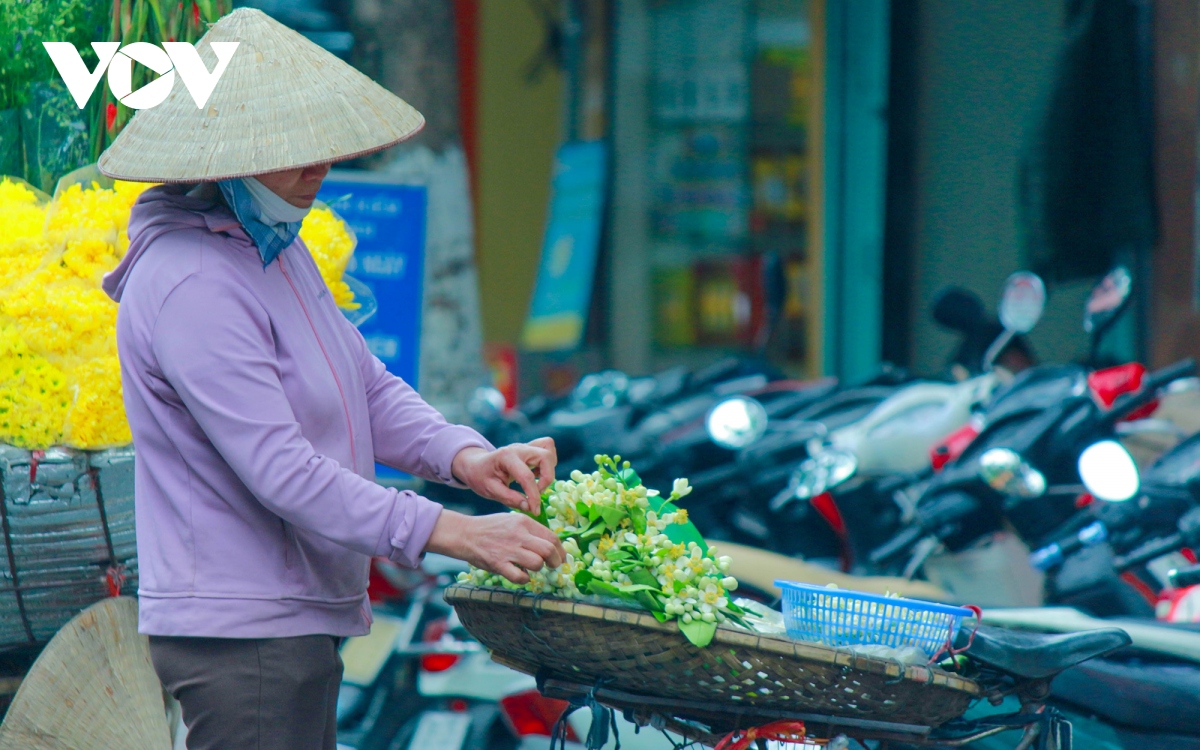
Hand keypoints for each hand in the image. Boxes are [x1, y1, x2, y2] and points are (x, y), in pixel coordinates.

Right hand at [426, 510, 565, 583]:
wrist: (465, 534)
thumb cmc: (491, 528)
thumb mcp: (512, 520)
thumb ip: (530, 530)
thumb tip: (551, 544)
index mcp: (524, 522)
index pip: (552, 537)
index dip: (560, 550)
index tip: (561, 557)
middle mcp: (519, 535)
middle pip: (548, 550)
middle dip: (556, 562)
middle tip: (554, 566)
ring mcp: (508, 550)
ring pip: (537, 563)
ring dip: (538, 569)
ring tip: (531, 567)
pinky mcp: (498, 564)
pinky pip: (520, 577)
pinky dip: (524, 579)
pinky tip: (520, 575)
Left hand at [451, 438, 556, 513]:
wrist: (475, 465)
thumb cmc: (481, 477)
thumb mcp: (490, 491)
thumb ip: (510, 499)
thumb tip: (529, 507)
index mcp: (506, 457)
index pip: (527, 476)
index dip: (534, 496)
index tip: (534, 510)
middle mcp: (518, 448)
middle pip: (545, 457)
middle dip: (547, 479)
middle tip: (536, 493)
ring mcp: (525, 446)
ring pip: (549, 450)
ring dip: (548, 469)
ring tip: (537, 483)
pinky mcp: (530, 448)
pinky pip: (547, 448)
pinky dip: (547, 463)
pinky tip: (537, 475)